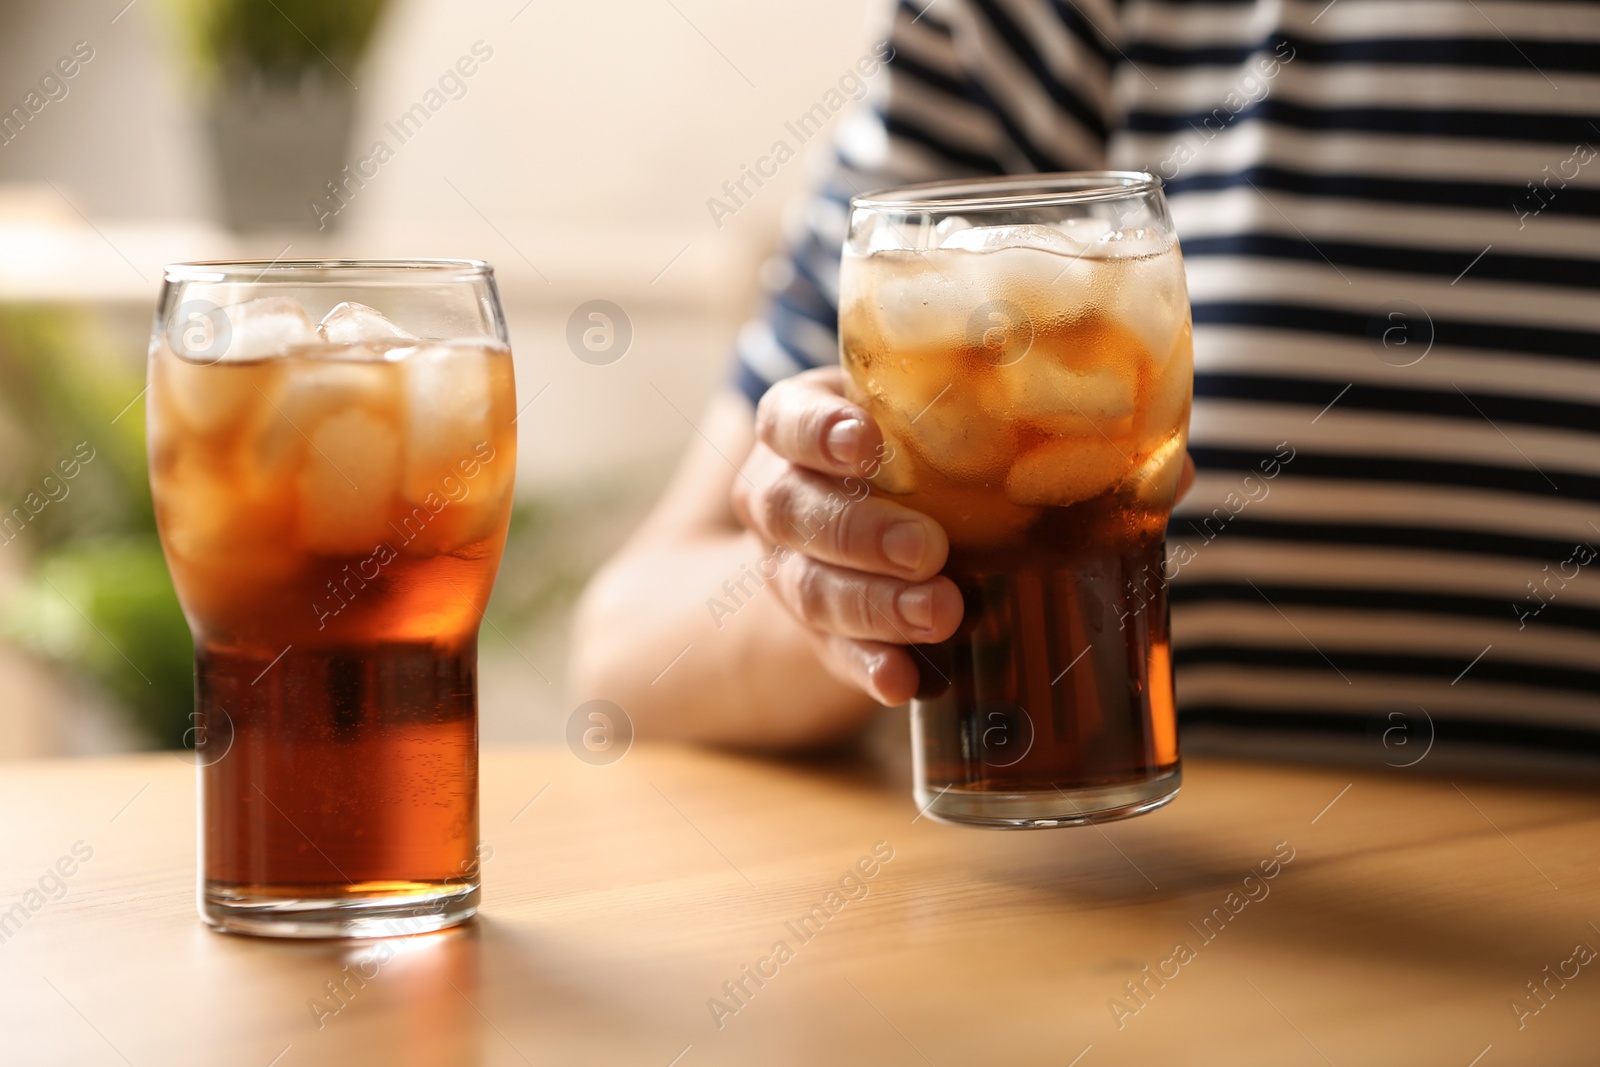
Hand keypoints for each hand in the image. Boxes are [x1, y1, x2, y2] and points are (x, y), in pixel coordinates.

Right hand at [731, 367, 961, 705]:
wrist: (879, 518)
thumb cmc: (918, 442)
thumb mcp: (925, 408)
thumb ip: (969, 401)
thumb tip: (1086, 393)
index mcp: (797, 427)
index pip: (787, 420)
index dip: (819, 433)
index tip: (867, 445)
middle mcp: (779, 495)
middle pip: (794, 512)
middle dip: (860, 533)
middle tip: (928, 548)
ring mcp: (789, 568)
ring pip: (810, 589)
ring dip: (874, 605)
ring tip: (940, 613)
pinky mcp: (817, 631)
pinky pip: (833, 654)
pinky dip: (870, 667)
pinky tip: (905, 682)